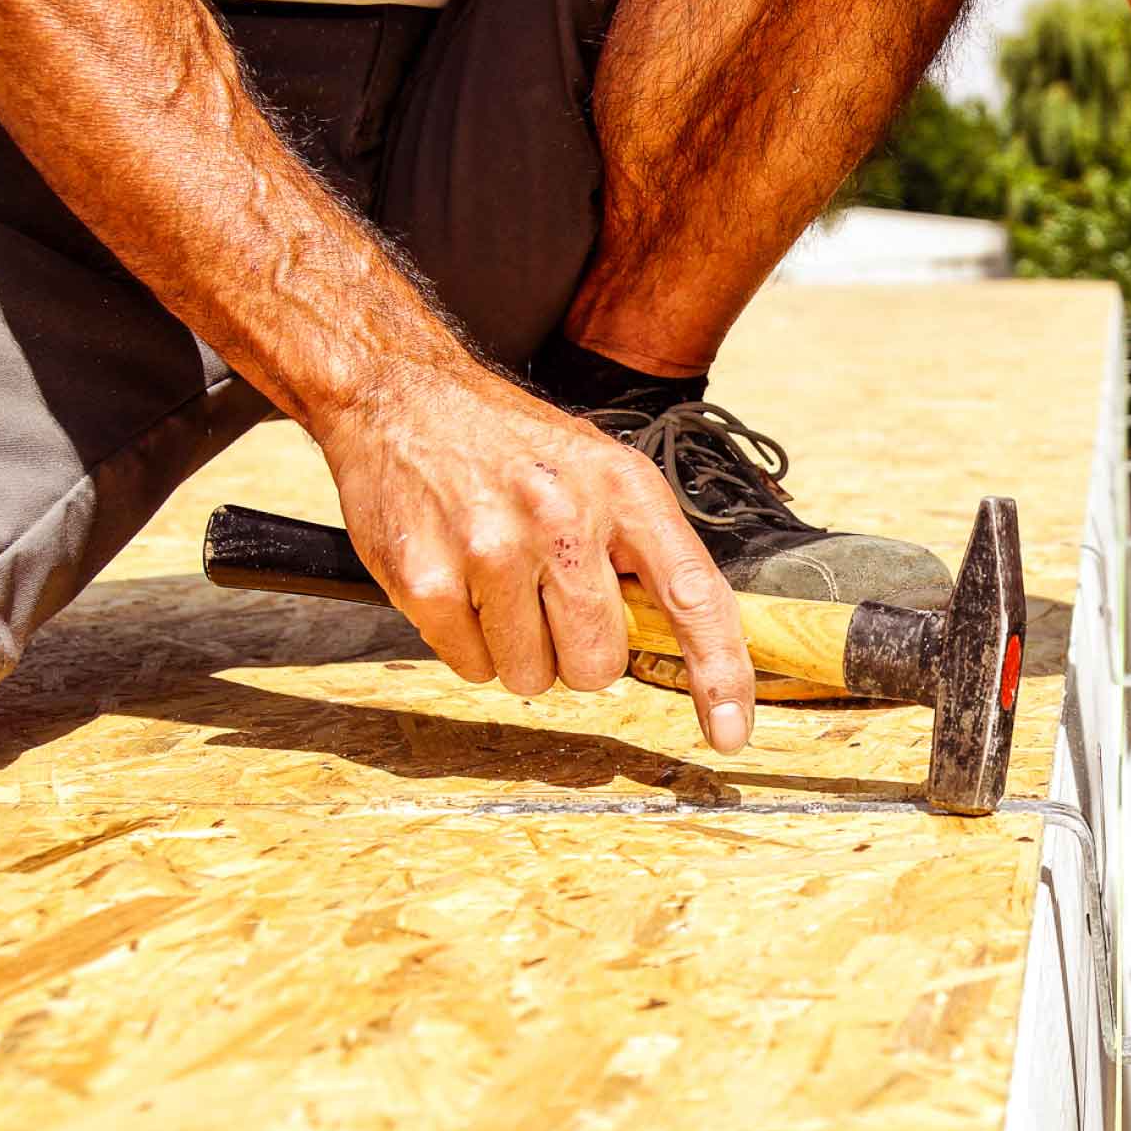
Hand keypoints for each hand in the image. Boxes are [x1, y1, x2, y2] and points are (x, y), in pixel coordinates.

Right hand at [314, 365, 755, 751]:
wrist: (400, 395)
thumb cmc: (514, 445)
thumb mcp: (603, 471)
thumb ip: (646, 550)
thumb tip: (687, 643)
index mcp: (625, 490)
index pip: (694, 597)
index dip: (720, 674)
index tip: (730, 734)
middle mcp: (563, 517)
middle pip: (599, 664)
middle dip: (578, 654)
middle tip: (549, 599)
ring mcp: (491, 548)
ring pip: (530, 676)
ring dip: (517, 650)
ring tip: (498, 581)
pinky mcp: (426, 578)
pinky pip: (470, 666)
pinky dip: (466, 643)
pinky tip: (458, 583)